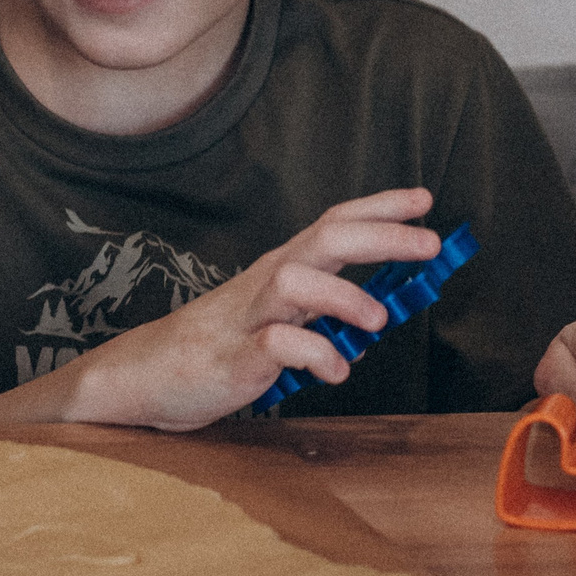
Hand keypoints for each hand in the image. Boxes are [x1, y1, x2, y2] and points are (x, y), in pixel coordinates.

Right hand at [54, 187, 446, 430]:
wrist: (146, 375)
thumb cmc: (221, 344)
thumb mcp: (279, 317)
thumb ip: (323, 309)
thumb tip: (384, 307)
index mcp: (282, 270)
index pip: (334, 223)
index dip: (380, 209)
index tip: (424, 200)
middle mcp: (268, 283)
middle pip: (325, 239)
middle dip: (382, 237)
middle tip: (429, 245)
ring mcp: (249, 318)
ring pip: (296, 281)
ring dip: (345, 298)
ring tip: (377, 323)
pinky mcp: (235, 358)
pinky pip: (278, 346)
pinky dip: (316, 356)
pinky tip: (334, 372)